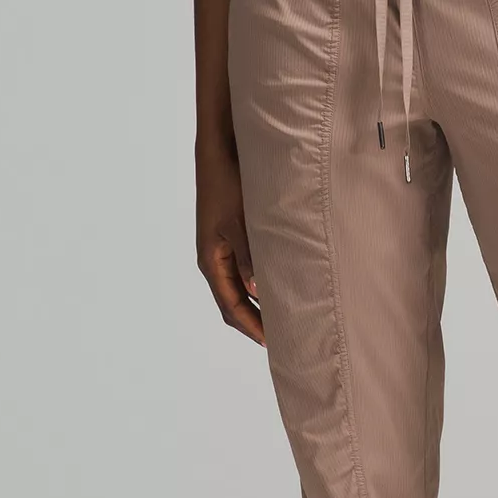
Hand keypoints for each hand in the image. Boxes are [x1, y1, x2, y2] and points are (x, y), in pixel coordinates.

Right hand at [197, 135, 263, 344]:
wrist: (219, 153)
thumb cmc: (227, 184)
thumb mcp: (240, 222)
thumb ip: (249, 256)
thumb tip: (258, 291)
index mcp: (211, 261)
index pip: (231, 306)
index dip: (251, 327)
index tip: (272, 344)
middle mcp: (214, 260)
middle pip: (234, 303)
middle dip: (255, 322)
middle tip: (283, 338)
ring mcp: (222, 250)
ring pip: (240, 288)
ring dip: (259, 304)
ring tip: (285, 317)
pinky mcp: (232, 238)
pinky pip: (245, 270)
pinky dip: (261, 283)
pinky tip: (280, 284)